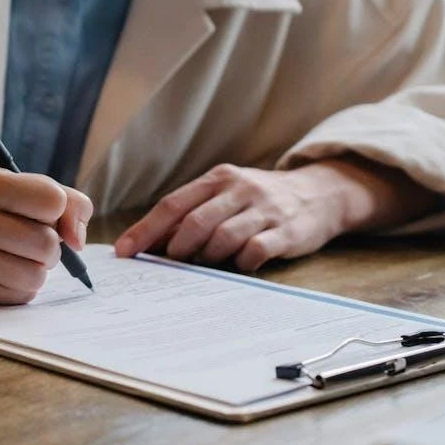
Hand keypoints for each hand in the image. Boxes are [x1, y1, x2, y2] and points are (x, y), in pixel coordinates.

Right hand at [0, 167, 93, 303]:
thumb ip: (67, 201)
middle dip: (50, 242)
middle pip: (47, 243)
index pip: (53, 201)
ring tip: (20, 253)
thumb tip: (78, 241)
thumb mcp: (20, 183)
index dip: (56, 207)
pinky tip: (4, 268)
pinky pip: (21, 295)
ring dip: (38, 267)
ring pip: (37, 275)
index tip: (40, 208)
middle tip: (32, 236)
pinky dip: (23, 284)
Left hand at [114, 159, 440, 270]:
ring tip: (205, 265)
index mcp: (218, 179)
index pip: (173, 205)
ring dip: (207, 258)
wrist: (320, 193)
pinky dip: (240, 263)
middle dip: (175, 248)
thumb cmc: (258, 200)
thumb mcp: (226, 194)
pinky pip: (255, 251)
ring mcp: (264, 209)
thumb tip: (148, 242)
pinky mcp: (286, 231)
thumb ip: (192, 213)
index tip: (124, 252)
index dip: (145, 230)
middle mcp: (239, 189)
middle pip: (195, 222)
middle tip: (169, 264)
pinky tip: (239, 265)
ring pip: (223, 237)